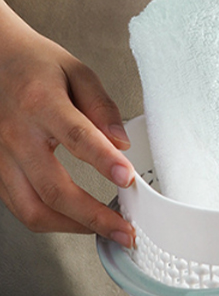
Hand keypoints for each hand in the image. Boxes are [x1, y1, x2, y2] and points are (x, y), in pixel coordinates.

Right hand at [0, 19, 136, 246]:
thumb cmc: (32, 65)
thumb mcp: (75, 71)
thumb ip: (102, 107)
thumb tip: (121, 142)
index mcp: (40, 103)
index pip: (76, 137)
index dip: (104, 161)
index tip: (128, 179)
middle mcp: (16, 135)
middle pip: (53, 189)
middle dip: (94, 217)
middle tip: (126, 230)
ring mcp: (1, 157)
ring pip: (32, 209)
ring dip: (73, 228)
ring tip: (106, 230)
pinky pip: (20, 207)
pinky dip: (52, 220)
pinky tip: (77, 220)